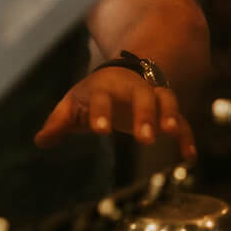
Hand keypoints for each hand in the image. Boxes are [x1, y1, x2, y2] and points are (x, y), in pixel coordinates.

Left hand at [34, 67, 196, 158]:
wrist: (121, 74)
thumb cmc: (93, 93)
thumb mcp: (73, 104)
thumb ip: (59, 121)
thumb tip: (40, 141)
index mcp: (105, 86)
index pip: (103, 97)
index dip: (101, 112)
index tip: (101, 131)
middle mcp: (132, 87)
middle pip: (142, 94)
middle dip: (145, 113)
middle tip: (145, 137)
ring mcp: (152, 96)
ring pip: (165, 99)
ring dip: (169, 115)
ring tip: (170, 133)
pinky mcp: (165, 110)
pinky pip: (181, 120)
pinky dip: (186, 136)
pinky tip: (189, 157)